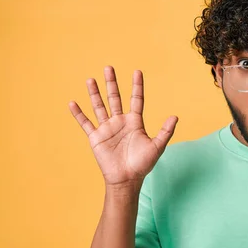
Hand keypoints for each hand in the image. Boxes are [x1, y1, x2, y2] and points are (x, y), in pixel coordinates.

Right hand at [69, 66, 177, 185]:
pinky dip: (79, 114)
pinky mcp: (96, 137)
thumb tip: (175, 116)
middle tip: (109, 67)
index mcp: (135, 122)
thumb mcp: (157, 146)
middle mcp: (120, 122)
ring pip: (100, 106)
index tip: (137, 71)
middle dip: (112, 83)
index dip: (137, 86)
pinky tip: (72, 102)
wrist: (127, 179)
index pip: (136, 99)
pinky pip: (86, 123)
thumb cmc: (143, 164)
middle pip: (115, 98)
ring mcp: (107, 128)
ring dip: (95, 93)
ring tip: (91, 79)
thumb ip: (165, 131)